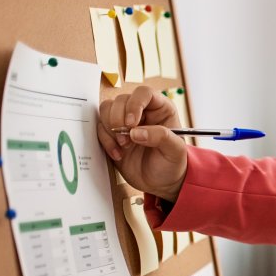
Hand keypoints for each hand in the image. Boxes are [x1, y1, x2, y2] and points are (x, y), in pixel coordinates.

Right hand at [98, 85, 188, 200]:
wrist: (160, 182)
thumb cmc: (172, 164)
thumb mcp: (175, 151)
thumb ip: (161, 137)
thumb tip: (135, 132)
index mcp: (161, 109)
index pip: (144, 93)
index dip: (135, 104)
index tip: (131, 123)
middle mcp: (141, 111)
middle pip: (121, 100)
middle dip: (119, 120)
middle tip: (127, 140)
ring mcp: (124, 121)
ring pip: (106, 109)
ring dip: (110, 129)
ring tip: (124, 146)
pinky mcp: (112, 133)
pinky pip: (99, 127)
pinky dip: (105, 141)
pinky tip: (118, 154)